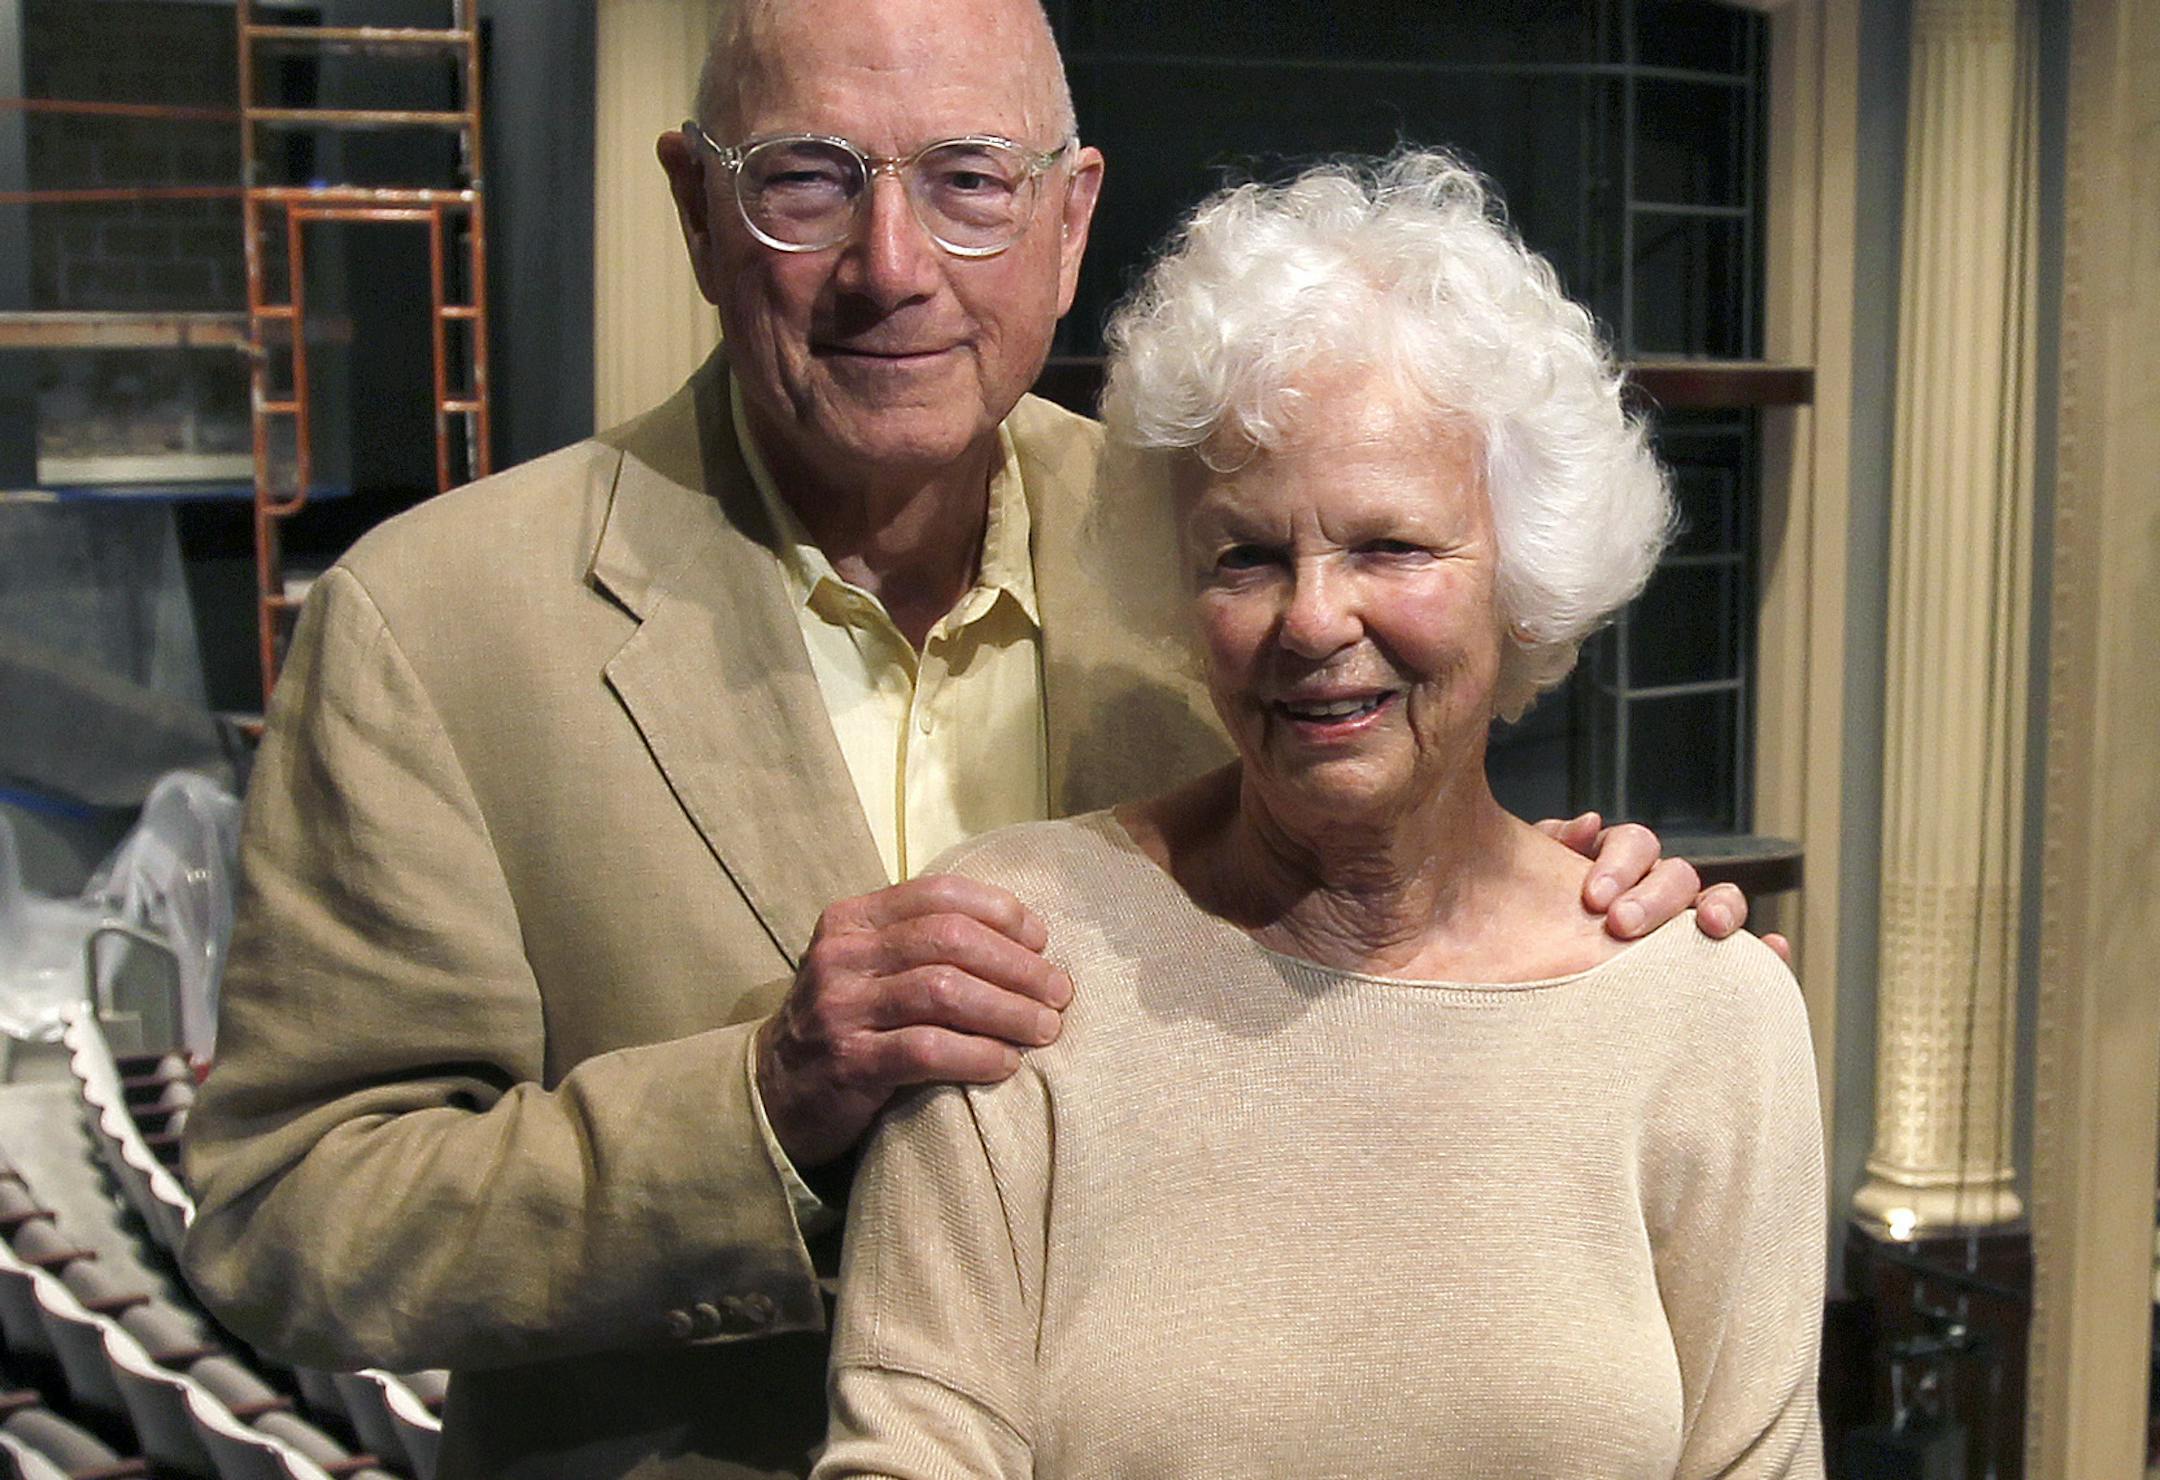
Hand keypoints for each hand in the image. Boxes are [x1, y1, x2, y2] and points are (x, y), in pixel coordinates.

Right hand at [755, 874, 1073, 1169]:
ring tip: (1045, 1028)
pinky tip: (1006, 1063)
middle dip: (1017, 965)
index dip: (1001, 912)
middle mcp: (843, 955)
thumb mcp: (867, 967)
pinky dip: (978, 1054)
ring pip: (945, 992)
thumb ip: (920, 944)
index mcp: (853, 919)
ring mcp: (842, 1008)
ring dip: (1008, 1010)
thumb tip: (1023, 942)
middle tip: (1058, 991)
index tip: (1041, 939)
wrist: (773, 1093)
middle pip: (950, 940)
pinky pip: (929, 1050)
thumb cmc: (844, 1024)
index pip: (940, 894)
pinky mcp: (849, 1063)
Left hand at [1537, 812, 1791, 965]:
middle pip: (1676, 874)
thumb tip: (1587, 824)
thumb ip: (1547, 844)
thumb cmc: (1522, 928)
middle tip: (1622, 925)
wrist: (1523, 978)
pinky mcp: (1703, 966)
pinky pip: (1745, 955)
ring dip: (1721, 906)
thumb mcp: (1523, 882)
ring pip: (1719, 900)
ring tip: (1712, 925)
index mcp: (1615, 865)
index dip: (1617, 864)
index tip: (1593, 898)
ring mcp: (1682, 926)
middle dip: (1654, 897)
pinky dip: (1765, 950)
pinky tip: (1774, 950)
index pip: (1633, 844)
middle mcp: (1654, 889)